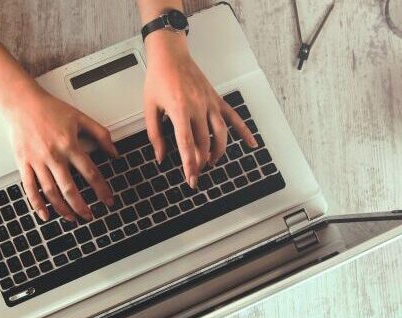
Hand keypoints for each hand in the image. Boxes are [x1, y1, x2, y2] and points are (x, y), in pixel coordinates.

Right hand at [2, 86, 117, 221]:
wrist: (23, 102)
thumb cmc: (50, 109)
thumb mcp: (80, 117)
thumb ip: (100, 134)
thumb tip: (114, 152)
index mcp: (69, 145)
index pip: (90, 173)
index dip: (101, 189)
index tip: (107, 200)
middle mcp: (53, 156)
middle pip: (70, 188)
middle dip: (82, 206)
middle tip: (90, 216)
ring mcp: (37, 161)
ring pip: (51, 192)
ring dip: (63, 209)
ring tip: (72, 218)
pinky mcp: (24, 163)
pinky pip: (30, 188)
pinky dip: (37, 204)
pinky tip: (45, 214)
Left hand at [142, 30, 257, 187]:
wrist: (170, 55)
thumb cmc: (158, 79)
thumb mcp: (149, 108)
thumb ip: (155, 135)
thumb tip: (161, 156)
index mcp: (179, 109)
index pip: (187, 144)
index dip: (189, 164)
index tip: (191, 178)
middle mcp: (198, 107)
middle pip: (204, 142)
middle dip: (200, 162)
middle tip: (196, 174)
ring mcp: (210, 103)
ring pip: (221, 134)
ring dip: (218, 152)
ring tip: (211, 162)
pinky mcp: (216, 99)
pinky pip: (234, 117)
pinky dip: (245, 131)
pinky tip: (251, 144)